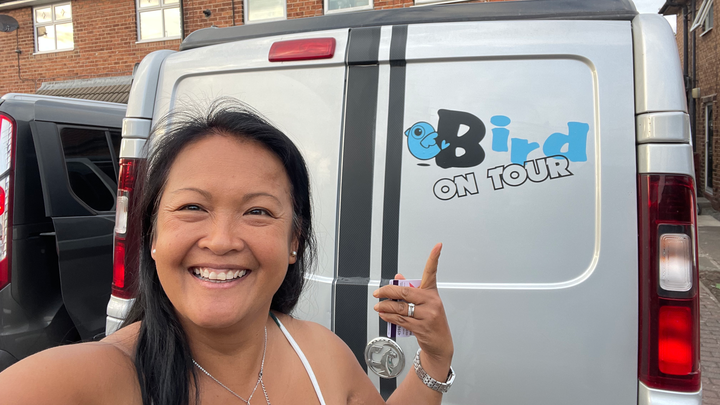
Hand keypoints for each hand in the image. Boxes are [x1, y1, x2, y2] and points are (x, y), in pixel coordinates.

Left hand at [373, 243, 453, 365]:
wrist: (440, 343)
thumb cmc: (432, 321)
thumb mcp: (425, 304)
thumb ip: (411, 290)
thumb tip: (398, 276)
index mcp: (432, 293)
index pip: (432, 272)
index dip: (434, 258)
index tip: (437, 246)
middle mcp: (431, 302)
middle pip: (404, 292)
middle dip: (387, 291)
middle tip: (378, 292)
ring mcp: (427, 315)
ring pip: (399, 307)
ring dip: (385, 306)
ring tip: (378, 306)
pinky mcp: (420, 327)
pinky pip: (400, 319)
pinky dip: (389, 317)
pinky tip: (384, 315)